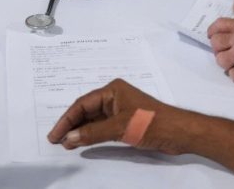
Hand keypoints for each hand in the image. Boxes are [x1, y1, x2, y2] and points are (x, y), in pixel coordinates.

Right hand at [47, 78, 188, 154]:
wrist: (179, 132)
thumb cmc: (151, 123)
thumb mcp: (120, 128)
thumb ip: (93, 133)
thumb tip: (69, 138)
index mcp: (112, 90)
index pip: (82, 104)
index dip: (66, 120)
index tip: (54, 135)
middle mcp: (114, 96)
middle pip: (86, 110)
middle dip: (71, 125)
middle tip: (56, 140)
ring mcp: (119, 109)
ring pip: (93, 120)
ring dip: (80, 131)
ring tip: (66, 144)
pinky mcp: (125, 122)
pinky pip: (102, 127)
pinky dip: (92, 135)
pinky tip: (82, 142)